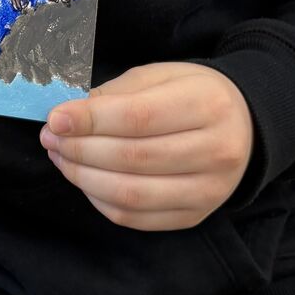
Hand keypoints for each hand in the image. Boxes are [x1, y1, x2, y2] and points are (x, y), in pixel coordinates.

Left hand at [39, 62, 253, 230]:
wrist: (244, 125)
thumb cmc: (193, 94)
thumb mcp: (160, 76)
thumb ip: (116, 95)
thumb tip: (68, 117)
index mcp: (208, 105)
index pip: (139, 117)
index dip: (91, 121)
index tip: (56, 118)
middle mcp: (216, 151)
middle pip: (133, 158)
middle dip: (80, 149)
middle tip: (50, 137)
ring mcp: (208, 190)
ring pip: (132, 194)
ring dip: (84, 178)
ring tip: (61, 157)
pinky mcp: (195, 216)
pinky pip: (136, 218)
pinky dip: (100, 200)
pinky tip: (85, 180)